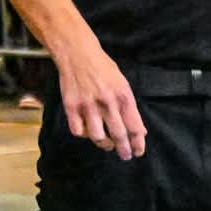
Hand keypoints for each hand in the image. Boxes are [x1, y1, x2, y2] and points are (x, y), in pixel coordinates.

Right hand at [54, 41, 145, 159]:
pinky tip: (88, 132)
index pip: (134, 127)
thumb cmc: (104, 69)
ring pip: (98, 136)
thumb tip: (139, 130)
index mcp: (124, 97)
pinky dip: (84, 135)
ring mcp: (88, 105)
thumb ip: (130, 108)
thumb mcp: (123, 85)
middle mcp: (107, 103)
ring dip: (105, 145)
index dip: (138, 143)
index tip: (139, 152)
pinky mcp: (71, 106)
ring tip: (108, 145)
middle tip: (126, 156)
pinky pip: (78, 131)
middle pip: (118, 135)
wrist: (78, 54)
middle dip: (124, 149)